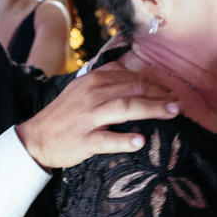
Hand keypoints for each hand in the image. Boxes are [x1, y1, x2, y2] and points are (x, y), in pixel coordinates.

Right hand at [16, 62, 181, 168]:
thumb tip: (133, 76)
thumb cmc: (65, 115)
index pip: (132, 78)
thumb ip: (107, 82)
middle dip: (160, 95)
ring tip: (173, 113)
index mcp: (94, 80)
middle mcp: (93, 95)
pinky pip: (106, 139)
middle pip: (133, 89)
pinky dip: (124, 140)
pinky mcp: (83, 140)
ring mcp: (88, 117)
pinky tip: (140, 141)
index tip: (172, 93)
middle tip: (180, 104)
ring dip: (152, 109)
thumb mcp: (83, 91)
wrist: (36, 138)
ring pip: (125, 108)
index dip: (155, 85)